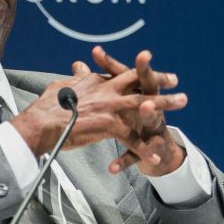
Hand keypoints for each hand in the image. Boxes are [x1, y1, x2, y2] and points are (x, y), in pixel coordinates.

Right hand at [10, 49, 186, 165]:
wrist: (40, 124)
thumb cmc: (46, 108)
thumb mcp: (62, 86)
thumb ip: (76, 77)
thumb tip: (79, 66)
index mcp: (95, 82)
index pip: (120, 75)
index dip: (135, 72)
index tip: (146, 72)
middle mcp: (105, 90)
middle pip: (138, 82)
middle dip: (158, 79)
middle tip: (175, 80)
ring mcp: (109, 106)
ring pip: (144, 103)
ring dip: (164, 104)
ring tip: (183, 102)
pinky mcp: (108, 125)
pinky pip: (132, 138)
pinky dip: (144, 149)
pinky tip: (155, 157)